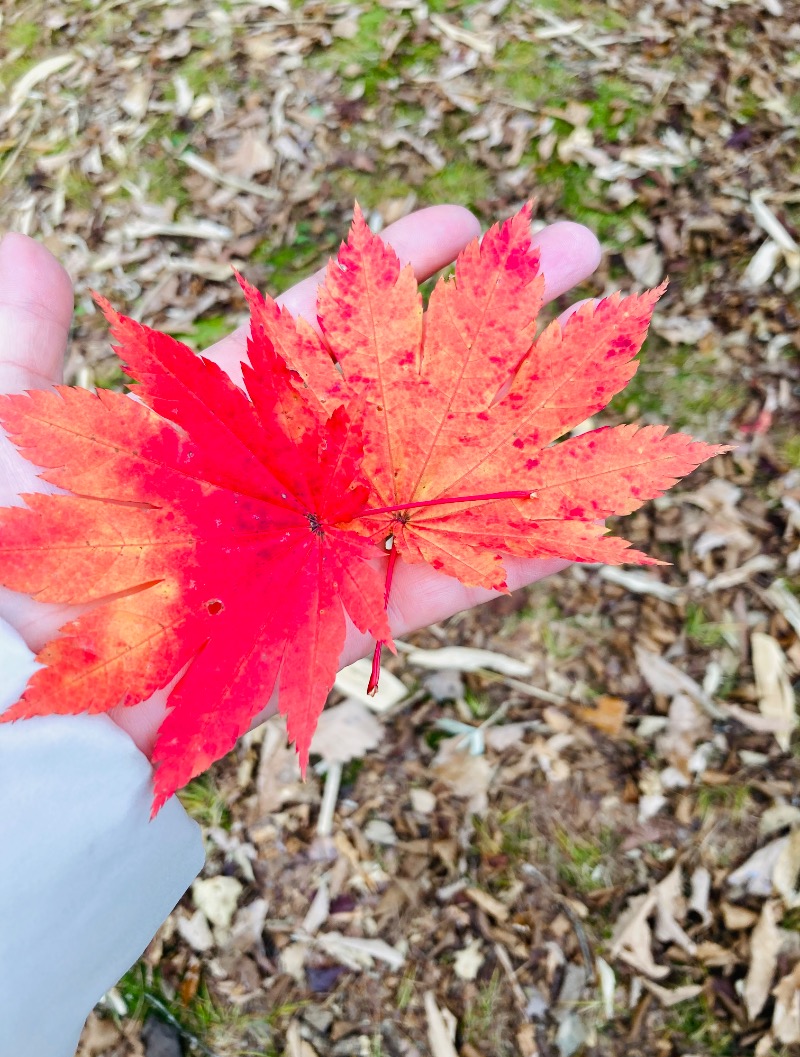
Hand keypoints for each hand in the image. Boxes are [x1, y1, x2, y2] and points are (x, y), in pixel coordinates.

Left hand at [0, 208, 599, 752]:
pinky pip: (438, 589)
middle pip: (408, 387)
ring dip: (525, 424)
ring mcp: (322, 552)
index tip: (464, 222)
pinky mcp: (342, 631)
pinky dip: (512, 559)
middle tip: (577, 248)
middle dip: (490, 321)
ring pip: (442, 478)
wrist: (22, 695)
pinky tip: (588, 518)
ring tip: (607, 366)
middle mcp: (288, 481)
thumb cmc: (3, 563)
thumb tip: (30, 249)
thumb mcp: (6, 436)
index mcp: (221, 424)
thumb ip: (25, 346)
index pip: (326, 330)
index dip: (395, 273)